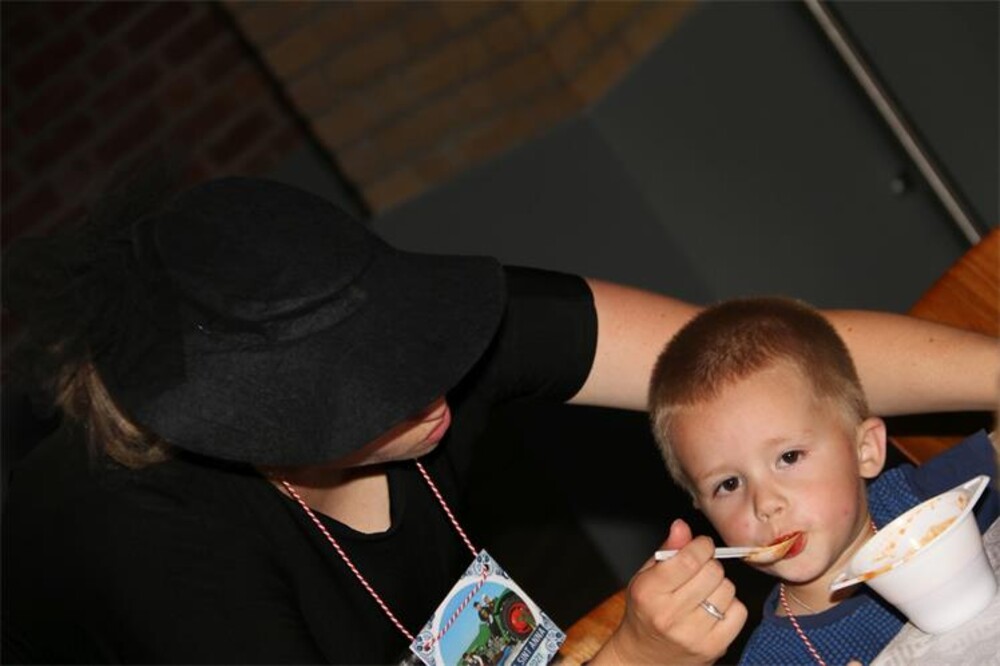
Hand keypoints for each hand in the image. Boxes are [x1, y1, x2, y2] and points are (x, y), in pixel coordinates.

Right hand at [593, 519, 746, 664]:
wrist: (645, 658)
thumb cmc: (646, 612)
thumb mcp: (646, 576)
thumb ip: (666, 550)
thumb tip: (682, 526)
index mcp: (648, 592)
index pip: (688, 558)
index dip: (702, 546)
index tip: (701, 546)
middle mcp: (669, 615)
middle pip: (712, 572)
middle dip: (710, 565)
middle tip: (699, 572)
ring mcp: (693, 634)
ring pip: (728, 590)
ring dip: (720, 586)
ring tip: (704, 593)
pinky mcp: (713, 647)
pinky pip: (739, 611)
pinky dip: (731, 606)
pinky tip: (714, 610)